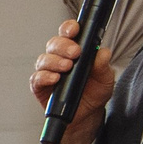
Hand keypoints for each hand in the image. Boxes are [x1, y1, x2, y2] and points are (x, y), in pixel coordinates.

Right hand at [30, 16, 117, 143]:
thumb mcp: (106, 79)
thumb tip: (103, 53)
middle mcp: (58, 57)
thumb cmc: (94, 92)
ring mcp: (48, 71)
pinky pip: (37, 77)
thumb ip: (103, 65)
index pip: (67, 33)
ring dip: (55, 61)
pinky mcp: (40, 86)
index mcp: (74, 49)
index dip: (69, 28)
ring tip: (67, 67)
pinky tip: (55, 78)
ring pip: (44, 59)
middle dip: (63, 45)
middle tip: (75, 53)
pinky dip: (45, 76)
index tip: (75, 30)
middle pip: (54, 43)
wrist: (87, 115)